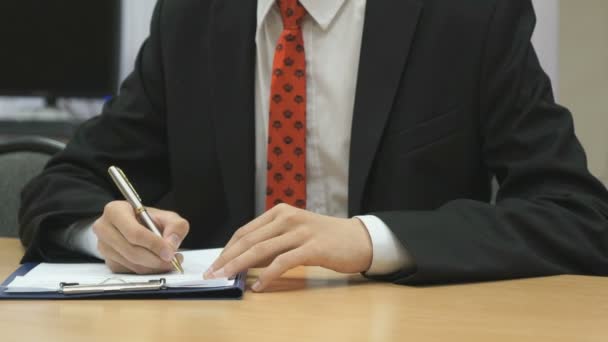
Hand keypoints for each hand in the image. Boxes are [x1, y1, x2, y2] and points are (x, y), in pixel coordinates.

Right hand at [93, 201, 189, 273]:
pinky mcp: (109, 262)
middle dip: (156, 259)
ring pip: (132, 264)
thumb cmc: (149, 220)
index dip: (154, 244)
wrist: (136, 226)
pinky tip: (157, 263)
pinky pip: (130, 272)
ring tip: (170, 260)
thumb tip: (171, 245)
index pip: (134, 232)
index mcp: (115, 211)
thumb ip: (176, 226)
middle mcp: (104, 228)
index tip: (170, 252)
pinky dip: (148, 271)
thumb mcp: (167, 217)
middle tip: (173, 260)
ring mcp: (104, 247)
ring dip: (154, 267)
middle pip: (132, 251)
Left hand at [204, 203, 372, 291]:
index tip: (215, 264)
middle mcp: (287, 218)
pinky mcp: (312, 247)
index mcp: (280, 212)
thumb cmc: (325, 238)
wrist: (359, 239)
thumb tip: (245, 262)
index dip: (227, 248)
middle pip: (249, 239)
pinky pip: (283, 262)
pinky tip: (258, 286)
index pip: (246, 231)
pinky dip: (267, 275)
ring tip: (225, 279)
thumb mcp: (295, 232)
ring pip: (261, 250)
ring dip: (239, 266)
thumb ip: (273, 242)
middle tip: (212, 274)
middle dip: (227, 258)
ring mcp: (300, 231)